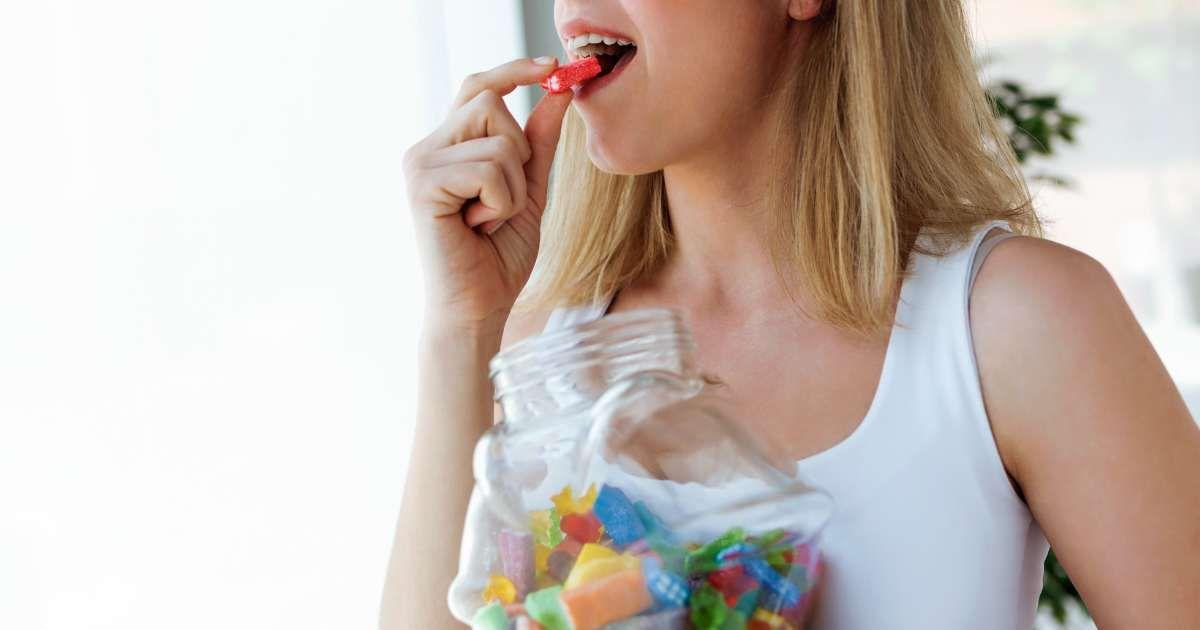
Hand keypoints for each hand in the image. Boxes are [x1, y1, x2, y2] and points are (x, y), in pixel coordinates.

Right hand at [403, 57, 572, 334]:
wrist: (478, 307)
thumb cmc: (497, 256)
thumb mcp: (528, 190)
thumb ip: (538, 143)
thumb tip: (560, 93)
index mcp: (448, 146)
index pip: (478, 88)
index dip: (514, 70)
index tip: (552, 66)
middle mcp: (427, 148)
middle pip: (491, 105)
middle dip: (517, 154)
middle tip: (500, 202)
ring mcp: (419, 163)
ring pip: (497, 141)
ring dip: (512, 189)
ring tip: (488, 220)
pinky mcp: (422, 184)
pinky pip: (488, 170)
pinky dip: (501, 204)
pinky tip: (478, 228)